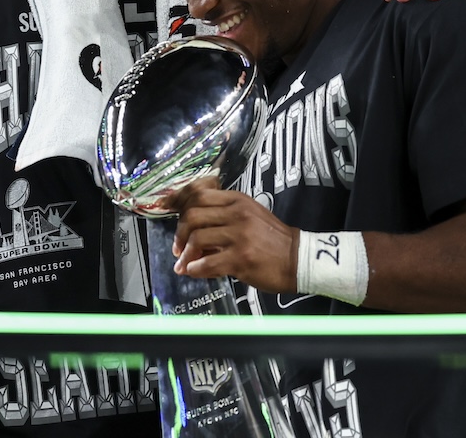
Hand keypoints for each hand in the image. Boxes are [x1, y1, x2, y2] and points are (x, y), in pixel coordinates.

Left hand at [166, 177, 298, 293]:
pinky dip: (195, 268)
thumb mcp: (250, 216)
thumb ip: (223, 216)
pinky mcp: (241, 258)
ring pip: (197, 238)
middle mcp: (237, 213)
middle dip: (179, 232)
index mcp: (237, 200)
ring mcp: (239, 235)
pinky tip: (194, 271)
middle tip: (178, 247)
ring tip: (185, 263)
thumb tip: (192, 230)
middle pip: (193, 214)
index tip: (167, 210)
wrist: (299, 259)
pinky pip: (208, 262)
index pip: (199, 193)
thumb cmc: (273, 239)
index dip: (178, 202)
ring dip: (185, 253)